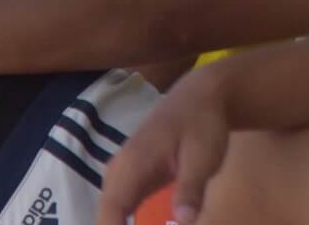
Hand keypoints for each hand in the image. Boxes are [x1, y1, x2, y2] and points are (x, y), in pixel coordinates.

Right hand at [97, 69, 232, 224]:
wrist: (200, 97)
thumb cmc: (202, 124)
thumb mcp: (203, 156)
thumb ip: (191, 189)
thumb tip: (185, 223)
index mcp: (132, 165)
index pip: (111, 213)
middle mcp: (119, 171)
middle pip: (105, 219)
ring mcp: (122, 175)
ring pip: (109, 215)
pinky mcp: (130, 180)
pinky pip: (118, 211)